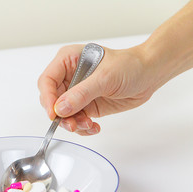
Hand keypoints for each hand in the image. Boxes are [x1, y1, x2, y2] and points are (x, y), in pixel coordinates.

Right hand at [38, 44, 161, 134]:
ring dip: (73, 123)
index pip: (47, 81)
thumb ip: (81, 93)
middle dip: (61, 115)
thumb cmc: (130, 65)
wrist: (149, 74)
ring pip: (62, 113)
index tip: (54, 114)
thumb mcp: (105, 78)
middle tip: (73, 124)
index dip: (48, 98)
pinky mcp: (85, 105)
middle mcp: (69, 76)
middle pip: (52, 100)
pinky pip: (75, 120)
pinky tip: (94, 127)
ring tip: (88, 125)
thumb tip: (60, 108)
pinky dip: (82, 127)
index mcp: (68, 61)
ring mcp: (76, 92)